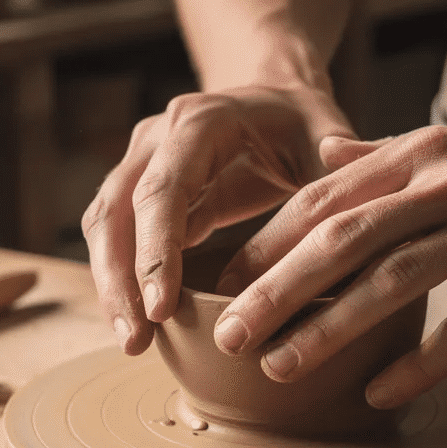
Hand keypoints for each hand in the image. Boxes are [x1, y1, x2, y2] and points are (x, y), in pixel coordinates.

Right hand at [81, 85, 352, 355]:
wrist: (274, 103)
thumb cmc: (302, 123)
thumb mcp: (328, 131)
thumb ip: (340, 157)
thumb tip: (337, 167)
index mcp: (201, 122)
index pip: (164, 189)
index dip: (157, 250)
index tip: (162, 309)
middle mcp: (158, 138)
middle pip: (118, 211)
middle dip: (122, 281)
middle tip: (137, 343)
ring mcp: (140, 163)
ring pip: (105, 227)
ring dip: (112, 287)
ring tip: (133, 344)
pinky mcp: (138, 194)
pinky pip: (117, 238)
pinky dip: (122, 281)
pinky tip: (138, 326)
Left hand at [211, 115, 446, 408]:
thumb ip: (388, 156)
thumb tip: (324, 161)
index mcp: (422, 153)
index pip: (326, 197)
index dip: (268, 241)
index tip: (223, 281)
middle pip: (345, 239)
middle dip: (277, 290)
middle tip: (228, 336)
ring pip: (396, 281)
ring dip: (332, 330)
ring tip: (282, 370)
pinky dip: (420, 363)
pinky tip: (379, 396)